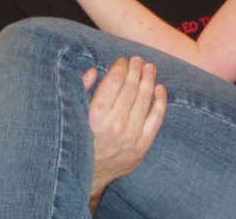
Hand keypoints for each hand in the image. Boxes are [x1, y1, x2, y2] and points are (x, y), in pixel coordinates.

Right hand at [83, 57, 165, 211]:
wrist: (90, 175)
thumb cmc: (82, 139)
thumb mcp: (75, 116)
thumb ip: (82, 91)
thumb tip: (94, 70)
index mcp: (95, 114)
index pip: (114, 80)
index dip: (120, 66)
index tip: (123, 60)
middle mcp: (114, 124)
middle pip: (131, 87)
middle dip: (135, 69)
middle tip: (138, 60)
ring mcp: (131, 135)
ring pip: (145, 99)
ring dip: (149, 79)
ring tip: (150, 68)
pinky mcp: (143, 145)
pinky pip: (156, 117)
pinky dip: (160, 100)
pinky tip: (160, 88)